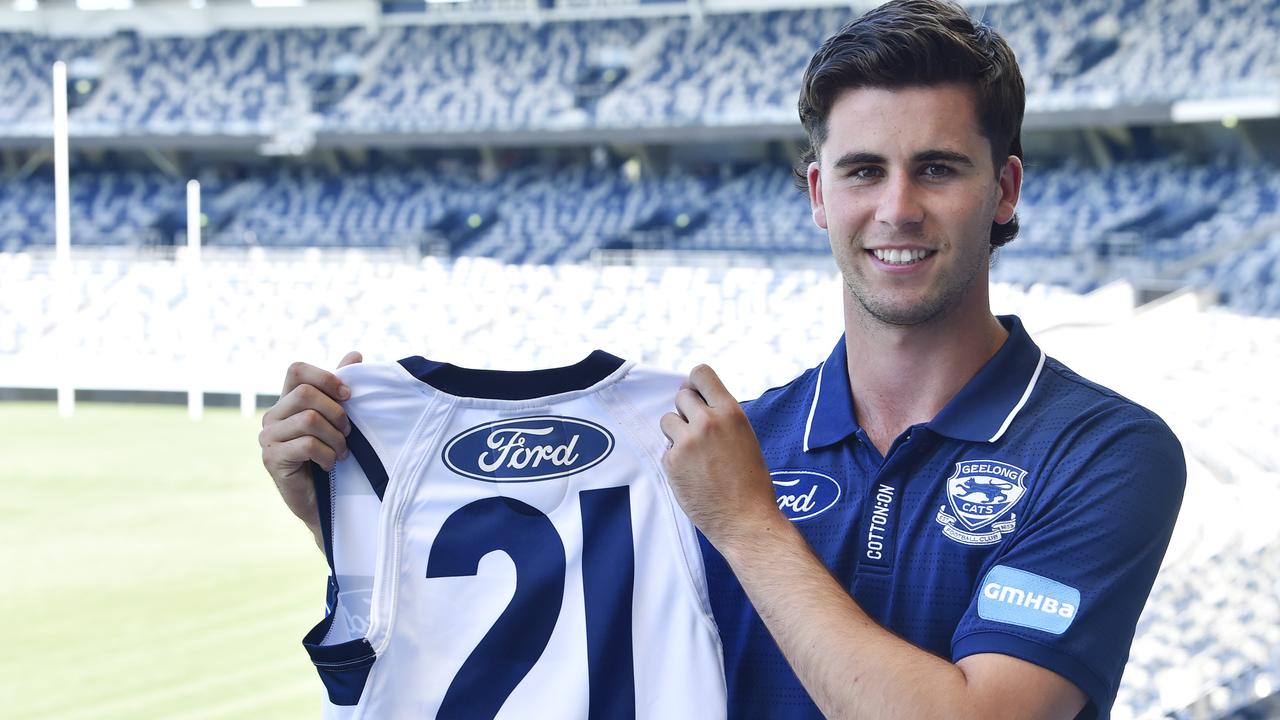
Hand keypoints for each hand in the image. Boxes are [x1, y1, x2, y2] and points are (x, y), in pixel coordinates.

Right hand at [259, 351, 361, 547]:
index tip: (348, 396)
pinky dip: (327, 454)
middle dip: (337, 412)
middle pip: (306, 395)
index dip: (325, 377)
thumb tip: (355, 354)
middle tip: (348, 433)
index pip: (297, 370)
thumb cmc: (332, 456)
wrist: (324, 502)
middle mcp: (272, 416)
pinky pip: (306, 444)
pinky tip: (330, 464)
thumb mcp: (339, 420)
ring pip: (309, 419)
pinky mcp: (271, 459)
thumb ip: (341, 389)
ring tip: (342, 452)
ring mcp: (268, 438)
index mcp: (287, 401)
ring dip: (335, 437)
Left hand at [660, 364, 781, 551]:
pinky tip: (692, 474)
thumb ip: (722, 417)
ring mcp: (687, 442)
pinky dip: (675, 459)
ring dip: (676, 433)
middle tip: (698, 432)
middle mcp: (707, 422)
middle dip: (687, 411)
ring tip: (694, 453)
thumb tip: (698, 401)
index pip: (701, 373)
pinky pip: (666, 449)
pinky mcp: (672, 462)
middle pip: (681, 396)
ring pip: (667, 420)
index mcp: (731, 412)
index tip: (696, 394)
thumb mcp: (744, 437)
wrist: (745, 519)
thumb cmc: (750, 481)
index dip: (695, 383)